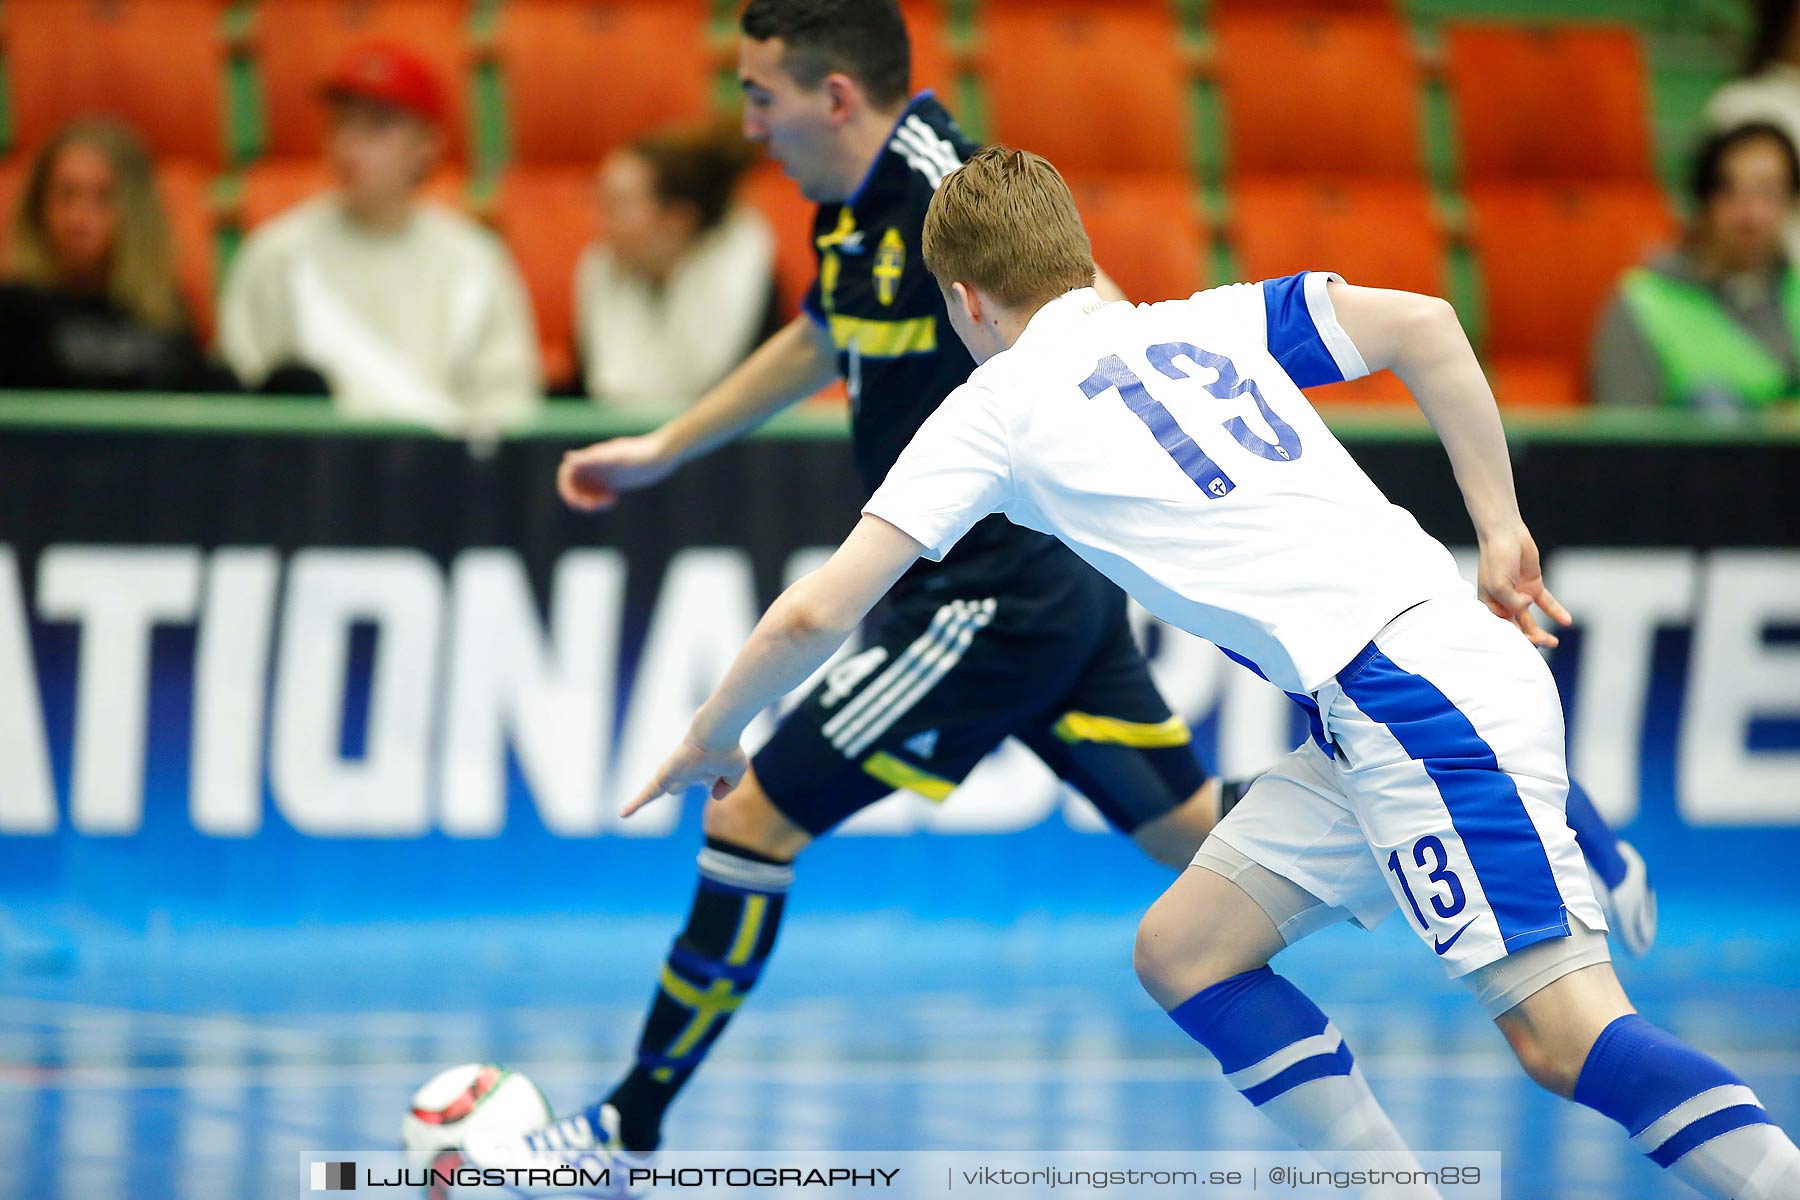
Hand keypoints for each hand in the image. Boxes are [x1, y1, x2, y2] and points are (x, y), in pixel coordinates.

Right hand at [556, 434, 674, 511]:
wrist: (661, 455)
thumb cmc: (639, 454)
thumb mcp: (615, 458)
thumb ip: (591, 459)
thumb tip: (567, 458)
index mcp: (591, 457)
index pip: (567, 472)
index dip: (565, 487)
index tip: (575, 500)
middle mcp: (595, 465)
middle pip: (574, 484)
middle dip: (578, 498)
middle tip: (592, 506)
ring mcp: (604, 474)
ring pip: (586, 491)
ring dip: (589, 501)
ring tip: (605, 503)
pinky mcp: (615, 482)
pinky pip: (599, 494)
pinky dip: (601, 501)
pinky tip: (614, 500)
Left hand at [621, 735, 747, 818]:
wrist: (716, 735)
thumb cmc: (728, 749)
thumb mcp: (735, 772)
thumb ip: (728, 786)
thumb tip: (715, 796)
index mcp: (702, 770)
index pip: (697, 780)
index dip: (704, 784)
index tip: (706, 789)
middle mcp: (686, 771)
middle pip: (675, 786)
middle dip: (674, 789)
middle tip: (669, 792)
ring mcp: (674, 773)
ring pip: (656, 790)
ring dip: (643, 800)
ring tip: (627, 811)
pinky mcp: (664, 776)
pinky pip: (648, 794)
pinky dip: (636, 804)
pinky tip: (623, 814)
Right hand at [1476, 525, 1570, 647]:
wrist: (1506, 534)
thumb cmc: (1495, 558)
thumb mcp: (1499, 584)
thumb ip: (1512, 602)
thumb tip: (1526, 607)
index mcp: (1489, 605)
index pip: (1501, 628)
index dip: (1511, 640)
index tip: (1523, 648)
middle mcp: (1504, 603)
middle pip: (1516, 628)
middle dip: (1529, 640)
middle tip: (1543, 645)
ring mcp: (1519, 595)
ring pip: (1531, 620)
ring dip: (1542, 632)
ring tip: (1554, 642)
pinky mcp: (1533, 586)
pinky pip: (1546, 603)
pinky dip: (1556, 612)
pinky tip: (1566, 621)